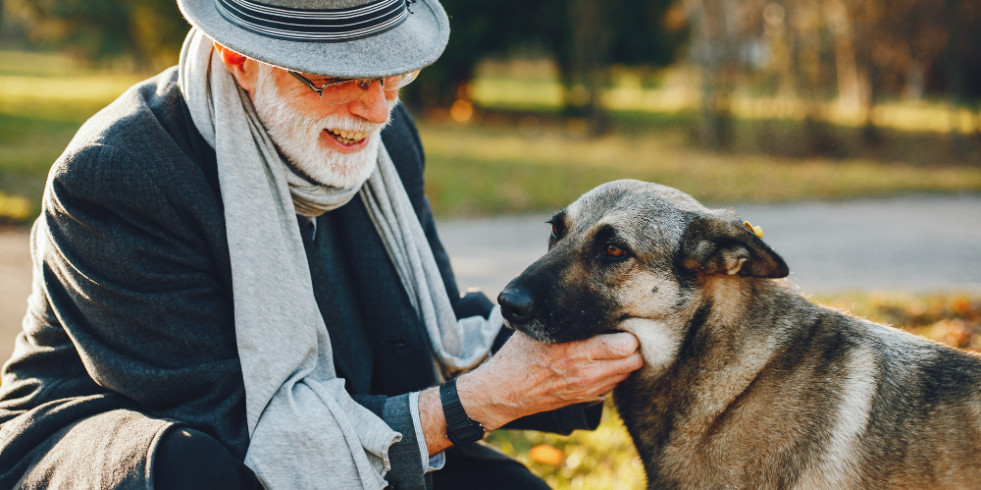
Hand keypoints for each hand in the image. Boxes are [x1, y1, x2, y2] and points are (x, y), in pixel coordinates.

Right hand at [457, 331, 643, 430]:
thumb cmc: (519, 354)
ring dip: (626, 360)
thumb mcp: (538, 328)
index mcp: (578, 351)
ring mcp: (589, 388)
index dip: (630, 331)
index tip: (622, 321)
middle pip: (634, 360)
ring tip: (615, 347)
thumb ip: (562, 315)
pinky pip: (614, 385)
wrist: (504, 391)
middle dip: (633, 345)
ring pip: (628, 373)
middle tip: (624, 333)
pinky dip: (615, 373)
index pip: (626, 344)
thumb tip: (580, 288)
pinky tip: (602, 362)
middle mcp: (588, 372)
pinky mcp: (586, 399)